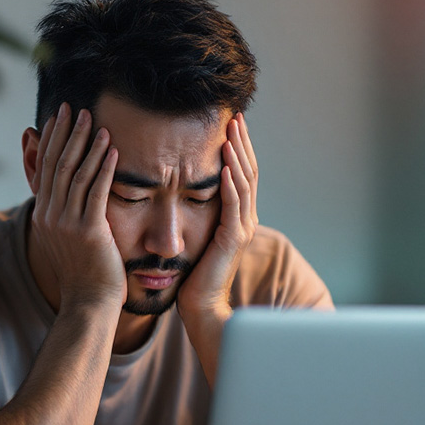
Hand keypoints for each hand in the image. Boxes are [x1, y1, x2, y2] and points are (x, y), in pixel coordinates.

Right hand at [30, 103, 125, 311]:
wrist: (89, 303)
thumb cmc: (85, 273)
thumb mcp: (67, 239)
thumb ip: (66, 212)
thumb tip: (67, 191)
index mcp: (44, 215)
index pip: (46, 168)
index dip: (52, 139)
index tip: (59, 116)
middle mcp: (50, 216)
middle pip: (57, 164)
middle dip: (66, 133)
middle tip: (75, 108)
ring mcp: (67, 223)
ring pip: (75, 174)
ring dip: (86, 144)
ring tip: (96, 121)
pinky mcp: (88, 231)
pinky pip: (96, 191)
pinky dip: (104, 167)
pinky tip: (112, 149)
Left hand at [177, 112, 257, 382]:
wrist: (200, 308)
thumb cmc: (190, 276)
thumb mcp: (193, 237)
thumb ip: (193, 215)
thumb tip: (176, 191)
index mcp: (235, 218)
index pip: (240, 175)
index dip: (236, 149)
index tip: (228, 124)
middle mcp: (244, 220)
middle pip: (248, 171)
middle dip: (242, 143)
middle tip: (235, 116)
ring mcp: (242, 228)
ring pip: (245, 182)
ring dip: (239, 154)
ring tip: (233, 130)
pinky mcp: (233, 238)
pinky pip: (234, 202)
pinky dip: (231, 179)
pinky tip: (226, 161)